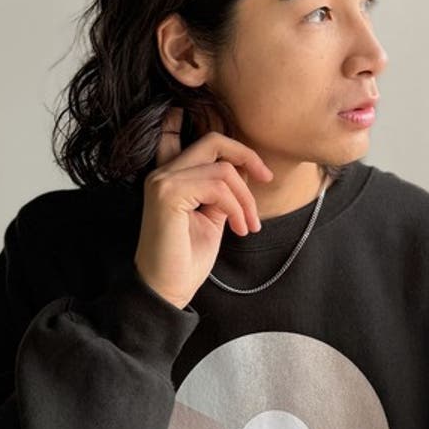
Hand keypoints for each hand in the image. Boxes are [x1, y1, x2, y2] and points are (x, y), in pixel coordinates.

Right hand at [133, 107, 273, 308]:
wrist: (166, 290)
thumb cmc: (186, 261)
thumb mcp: (212, 218)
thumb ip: (221, 191)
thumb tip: (242, 169)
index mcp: (169, 177)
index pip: (193, 138)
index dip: (225, 141)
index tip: (258, 169)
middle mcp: (162, 174)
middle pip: (213, 142)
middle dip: (247, 157)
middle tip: (266, 180)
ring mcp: (162, 182)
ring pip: (222, 169)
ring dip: (245, 198)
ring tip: (248, 226)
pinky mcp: (167, 194)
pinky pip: (217, 187)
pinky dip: (235, 207)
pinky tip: (238, 229)